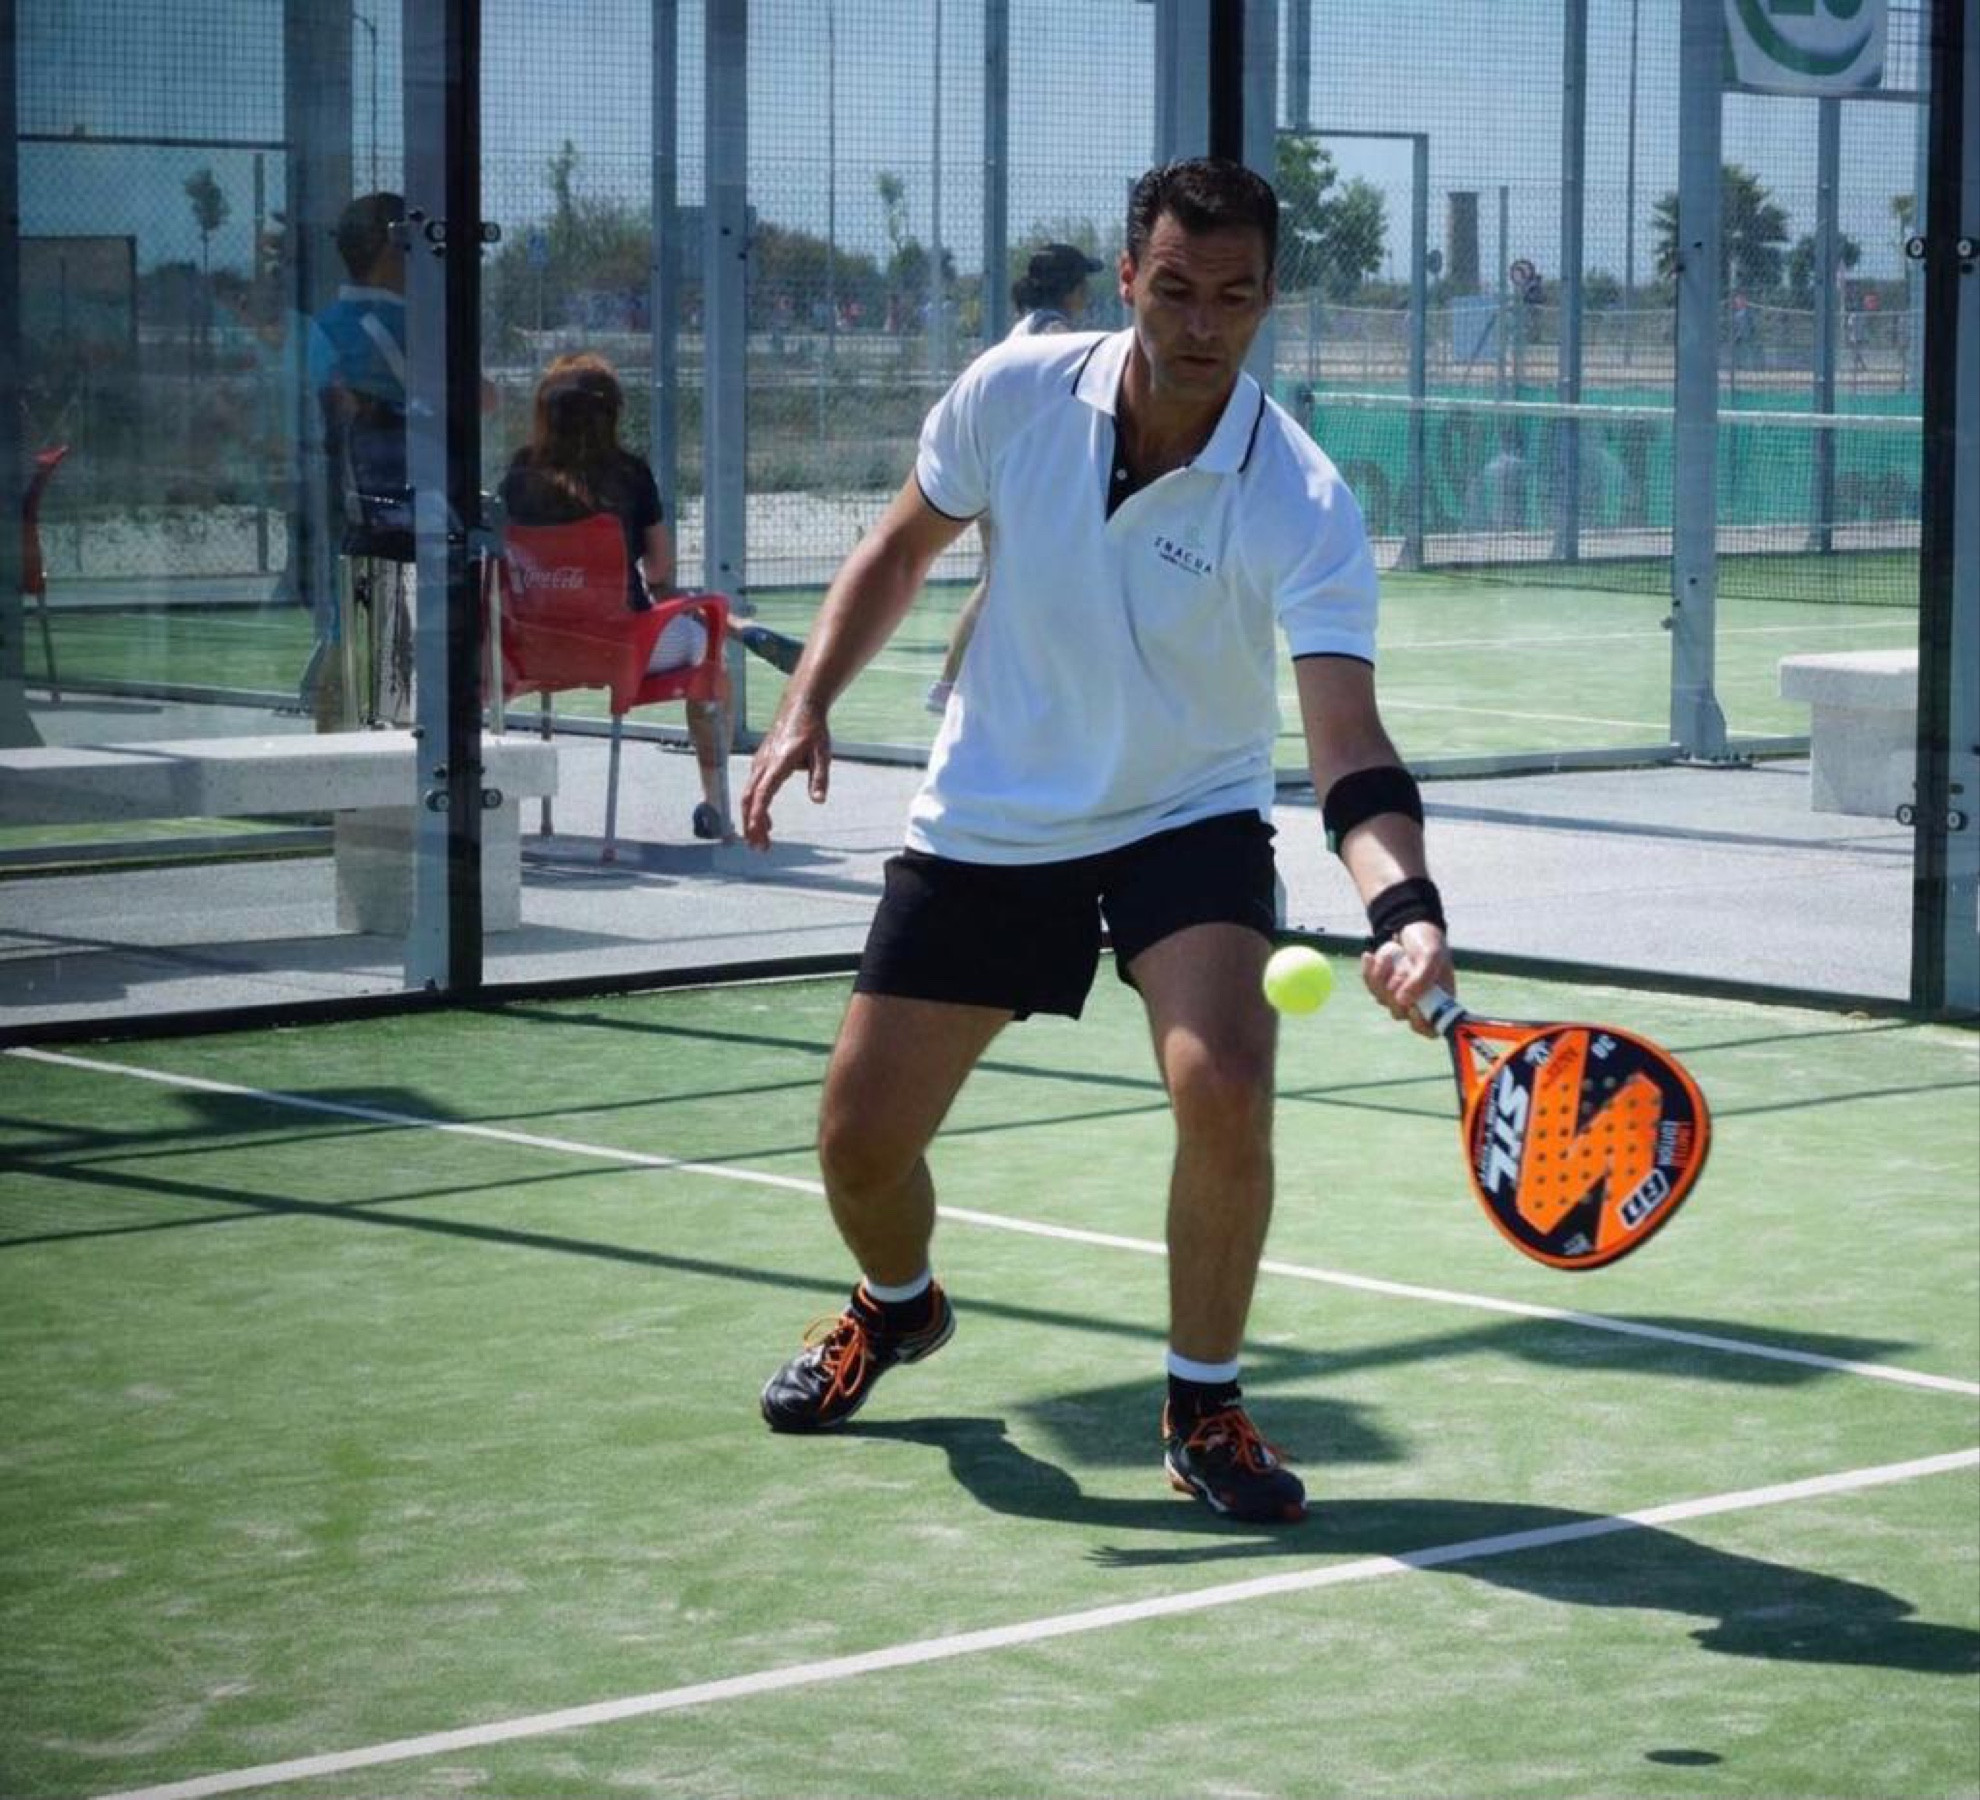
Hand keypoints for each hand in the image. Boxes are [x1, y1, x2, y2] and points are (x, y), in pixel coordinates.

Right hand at [739, 700, 831, 849]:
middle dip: (751, 825)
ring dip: (752, 819)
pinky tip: (765, 821)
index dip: (758, 814)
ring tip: (761, 842)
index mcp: (778, 762)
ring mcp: (760, 762)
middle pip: (749, 798)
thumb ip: (820, 777)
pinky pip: (753, 789)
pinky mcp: (761, 763)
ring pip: (749, 795)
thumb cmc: (813, 729)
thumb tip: (818, 801)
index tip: (757, 833)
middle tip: (759, 848)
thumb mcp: (823, 752)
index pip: (763, 792)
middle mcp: (764, 763)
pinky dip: (755, 807)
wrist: (800, 706)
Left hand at [1360, 922, 1454, 1037]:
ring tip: (1392, 953)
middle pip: (1399, 1013)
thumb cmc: (1429, 942)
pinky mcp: (1382, 986)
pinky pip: (1370, 986)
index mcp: (1439, 1001)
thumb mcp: (1430, 956)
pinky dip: (1369, 970)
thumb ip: (1421, 978)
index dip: (1419, 1023)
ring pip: (1382, 998)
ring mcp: (1399, 996)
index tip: (1413, 1007)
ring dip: (1383, 974)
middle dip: (1396, 987)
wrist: (1412, 925)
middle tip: (1403, 966)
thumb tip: (1404, 1001)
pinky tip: (1369, 956)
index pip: (1429, 1029)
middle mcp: (1418, 1002)